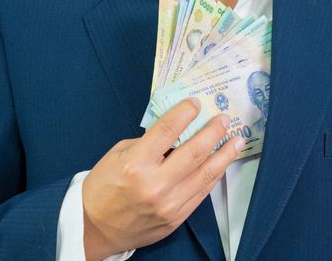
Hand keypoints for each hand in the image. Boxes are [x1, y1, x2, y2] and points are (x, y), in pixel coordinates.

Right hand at [82, 98, 243, 259]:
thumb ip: (148, 143)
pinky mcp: (176, 218)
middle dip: (213, 132)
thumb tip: (176, 131)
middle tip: (224, 119)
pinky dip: (214, 176)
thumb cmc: (103, 186)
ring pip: (206, 175)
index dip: (185, 113)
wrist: (95, 229)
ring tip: (236, 141)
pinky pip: (202, 193)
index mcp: (136, 164)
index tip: (196, 103)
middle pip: (195, 152)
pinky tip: (222, 164)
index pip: (167, 130)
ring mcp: (169, 204)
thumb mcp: (119, 155)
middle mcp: (155, 184)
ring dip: (224, 155)